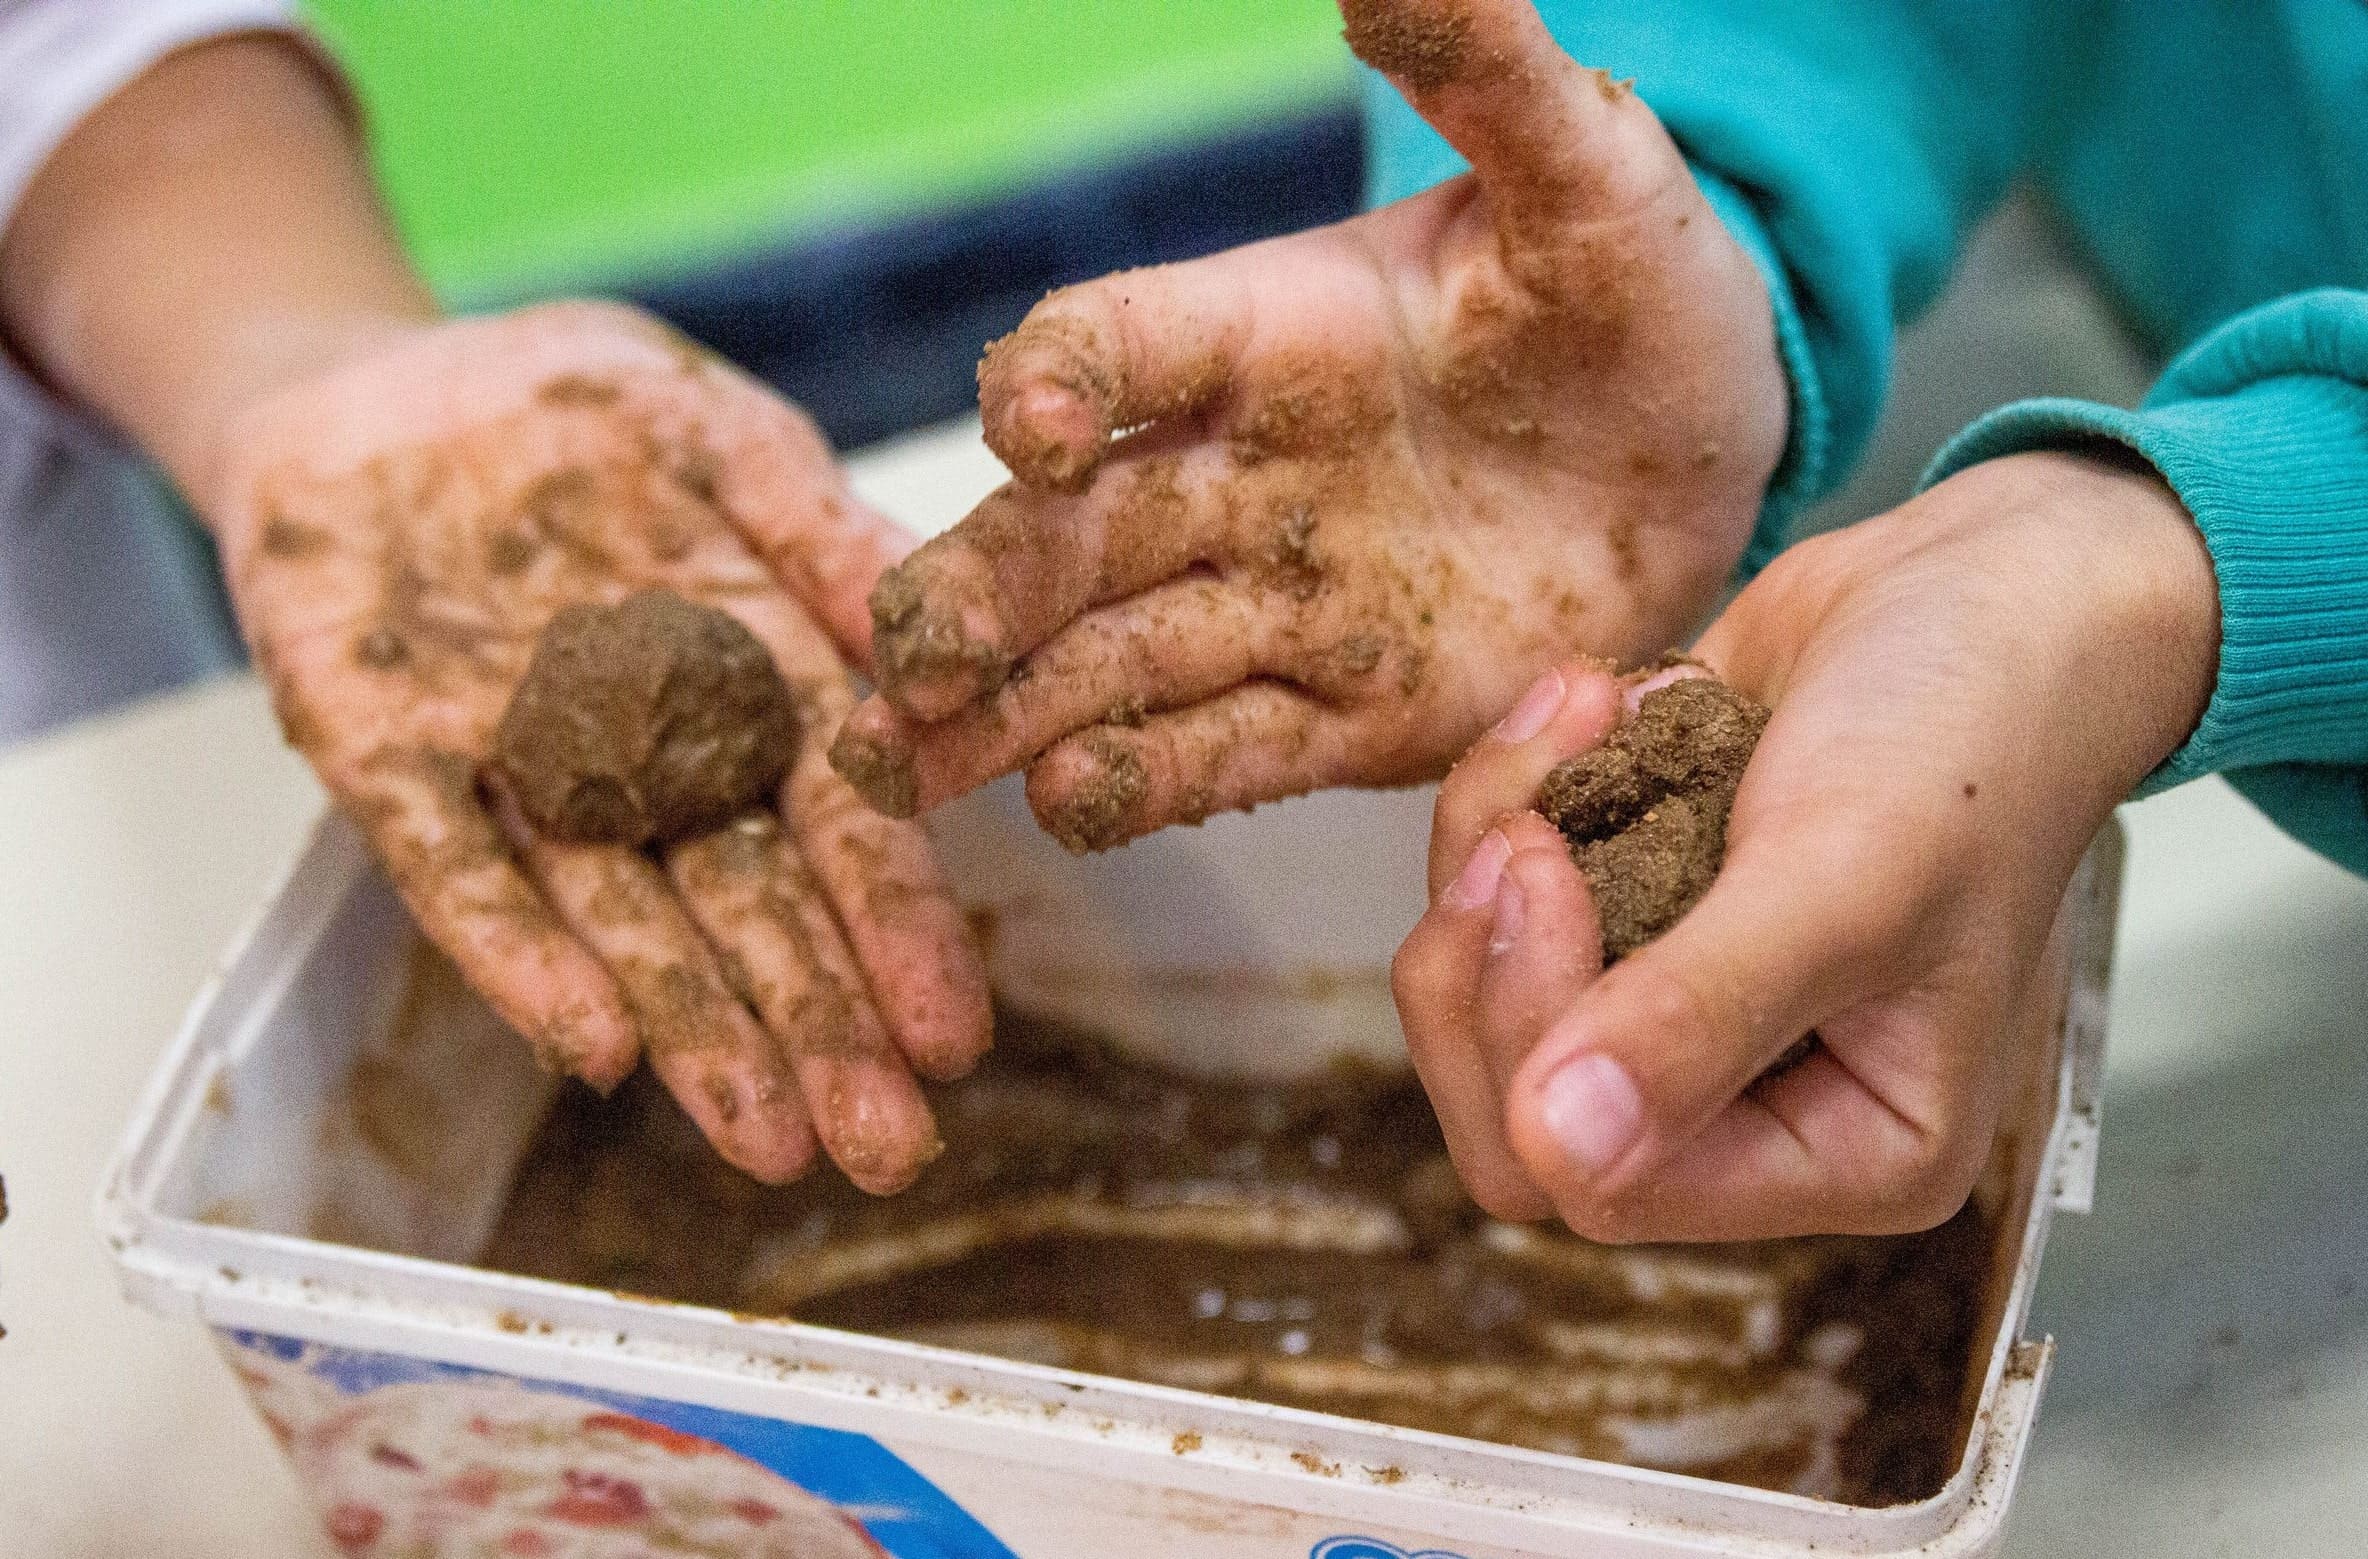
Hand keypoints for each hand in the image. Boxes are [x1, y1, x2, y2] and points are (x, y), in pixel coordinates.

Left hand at [210, 302, 988, 1191]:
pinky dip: (520, 956)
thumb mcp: (721, 435)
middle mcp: (650, 749)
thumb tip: (933, 649)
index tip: (953, 1034)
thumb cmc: (569, 403)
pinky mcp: (386, 759)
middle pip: (746, 906)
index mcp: (749, 671)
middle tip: (887, 1149)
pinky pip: (455, 869)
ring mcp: (520, 765)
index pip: (841, 819)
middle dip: (818, 1029)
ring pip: (622, 920)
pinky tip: (594, 1047)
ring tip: (771, 1145)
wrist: (364, 382)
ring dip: (698, 1031)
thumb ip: (822, 528)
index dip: (894, 926)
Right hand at [828, 0, 1785, 849]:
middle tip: (898, 662)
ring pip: (1115, 658)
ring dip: (1010, 710)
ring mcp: (1289, 603)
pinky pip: (1230, 752)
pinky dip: (1146, 779)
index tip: (1035, 428)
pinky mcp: (1352, 712)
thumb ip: (1488, 75)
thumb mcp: (1588, 175)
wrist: (1713, 453)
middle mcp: (1241, 475)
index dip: (1062, 379)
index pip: (1118, 345)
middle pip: (1071, 535)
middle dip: (980, 592)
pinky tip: (1065, 807)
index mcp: (1265, 334)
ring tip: (903, 770)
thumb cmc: (1638, 292)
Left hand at [1393, 451, 2218, 1237]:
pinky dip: (1514, 784)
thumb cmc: (1974, 738)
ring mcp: (1675, 998)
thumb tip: (1561, 1143)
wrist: (1990, 584)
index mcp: (1844, 1150)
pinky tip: (1598, 696)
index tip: (1544, 869)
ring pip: (1483, 989)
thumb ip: (1703, 1017)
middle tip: (1521, 826)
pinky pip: (1494, 890)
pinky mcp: (1624, 904)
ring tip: (1580, 713)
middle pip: (1513, 1108)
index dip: (1534, 1037)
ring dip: (1491, 841)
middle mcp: (1752, 1097)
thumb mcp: (1849, 880)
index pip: (1608, 1181)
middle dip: (1482, 959)